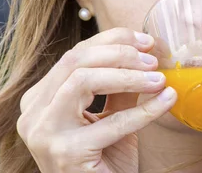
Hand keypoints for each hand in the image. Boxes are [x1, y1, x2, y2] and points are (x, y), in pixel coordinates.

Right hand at [16, 28, 176, 172]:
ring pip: (84, 80)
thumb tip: (144, 52)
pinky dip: (145, 109)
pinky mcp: (67, 154)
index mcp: (40, 99)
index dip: (112, 40)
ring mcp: (45, 133)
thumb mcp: (111, 117)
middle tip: (152, 60)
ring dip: (128, 75)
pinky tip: (167, 100)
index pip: (74, 54)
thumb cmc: (104, 162)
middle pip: (75, 60)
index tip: (145, 41)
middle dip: (120, 53)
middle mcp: (34, 113)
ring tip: (158, 79)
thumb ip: (119, 87)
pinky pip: (113, 122)